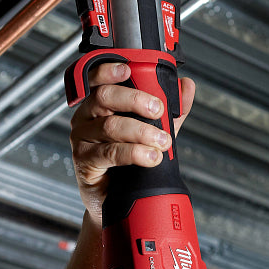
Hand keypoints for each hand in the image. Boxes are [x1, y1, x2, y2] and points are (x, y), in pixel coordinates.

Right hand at [68, 61, 195, 224]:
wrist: (117, 198)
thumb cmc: (129, 161)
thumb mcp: (154, 131)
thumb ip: (171, 110)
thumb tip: (186, 86)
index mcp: (99, 104)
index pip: (98, 79)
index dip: (110, 70)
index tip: (129, 70)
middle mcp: (86, 117)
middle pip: (104, 97)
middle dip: (136, 100)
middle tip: (159, 111)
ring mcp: (82, 139)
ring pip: (110, 126)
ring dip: (142, 132)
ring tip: (162, 142)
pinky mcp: (84, 162)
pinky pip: (108, 153)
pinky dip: (133, 153)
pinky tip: (149, 157)